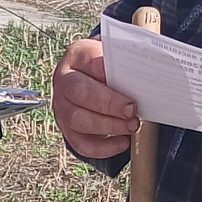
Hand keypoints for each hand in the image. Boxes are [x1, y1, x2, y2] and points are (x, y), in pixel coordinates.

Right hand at [52, 36, 138, 159]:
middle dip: (109, 105)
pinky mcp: (68, 129)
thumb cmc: (105, 65)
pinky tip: (121, 142)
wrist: (90, 75)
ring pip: (78, 121)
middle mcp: (64, 82)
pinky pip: (81, 144)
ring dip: (109, 126)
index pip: (89, 64)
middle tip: (131, 110)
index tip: (129, 86)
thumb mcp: (112, 54)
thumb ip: (123, 61)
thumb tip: (139, 74)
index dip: (108, 76)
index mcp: (77, 57)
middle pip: (81, 95)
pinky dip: (103, 148)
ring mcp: (62, 107)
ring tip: (130, 126)